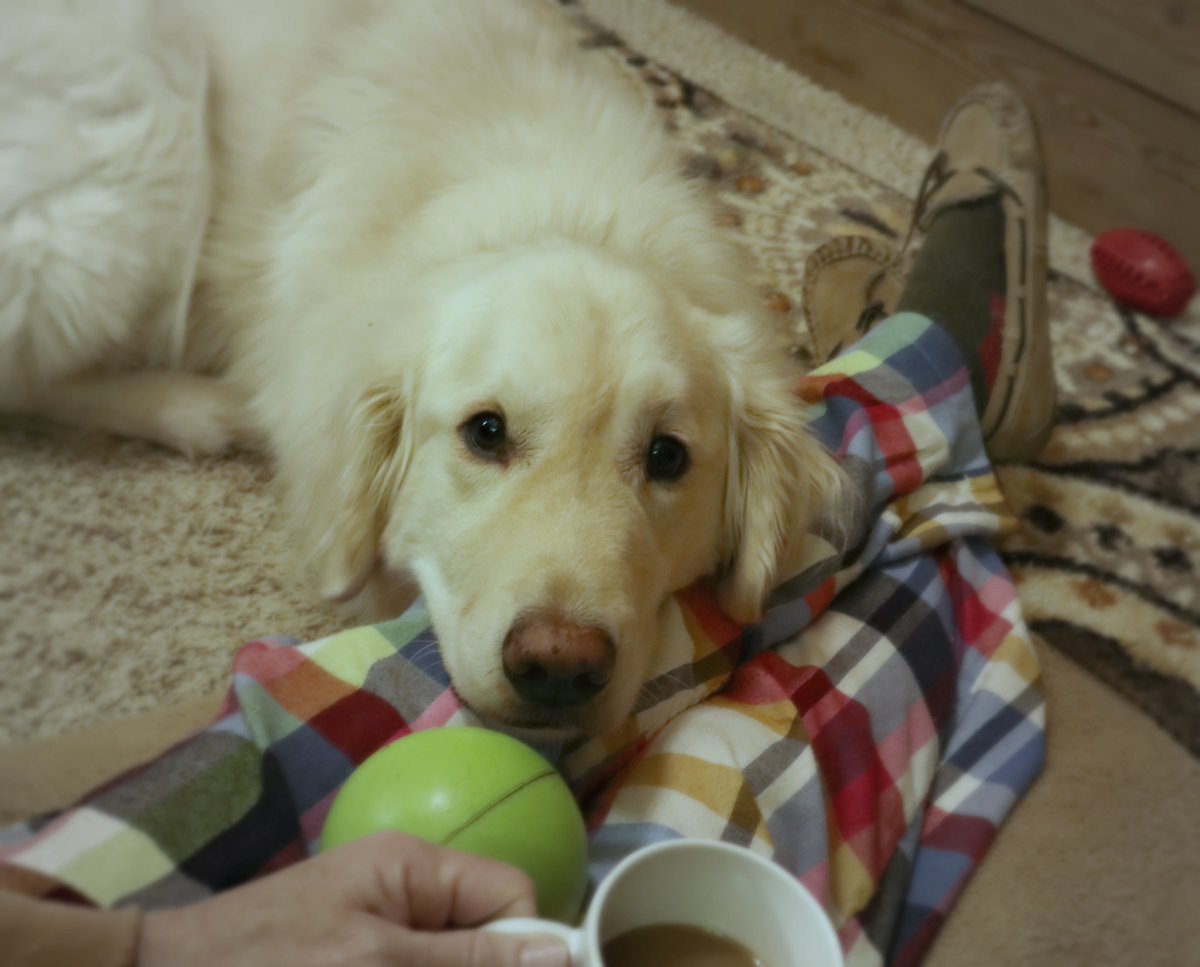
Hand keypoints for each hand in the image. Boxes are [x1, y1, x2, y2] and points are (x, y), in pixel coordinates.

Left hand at [138, 832, 570, 966]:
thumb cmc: (273, 960)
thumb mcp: (378, 962)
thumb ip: (469, 959)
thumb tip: (565, 951)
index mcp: (417, 866)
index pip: (511, 896)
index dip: (521, 947)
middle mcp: (407, 889)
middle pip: (483, 935)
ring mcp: (380, 925)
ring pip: (450, 956)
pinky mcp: (358, 953)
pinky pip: (413, 960)